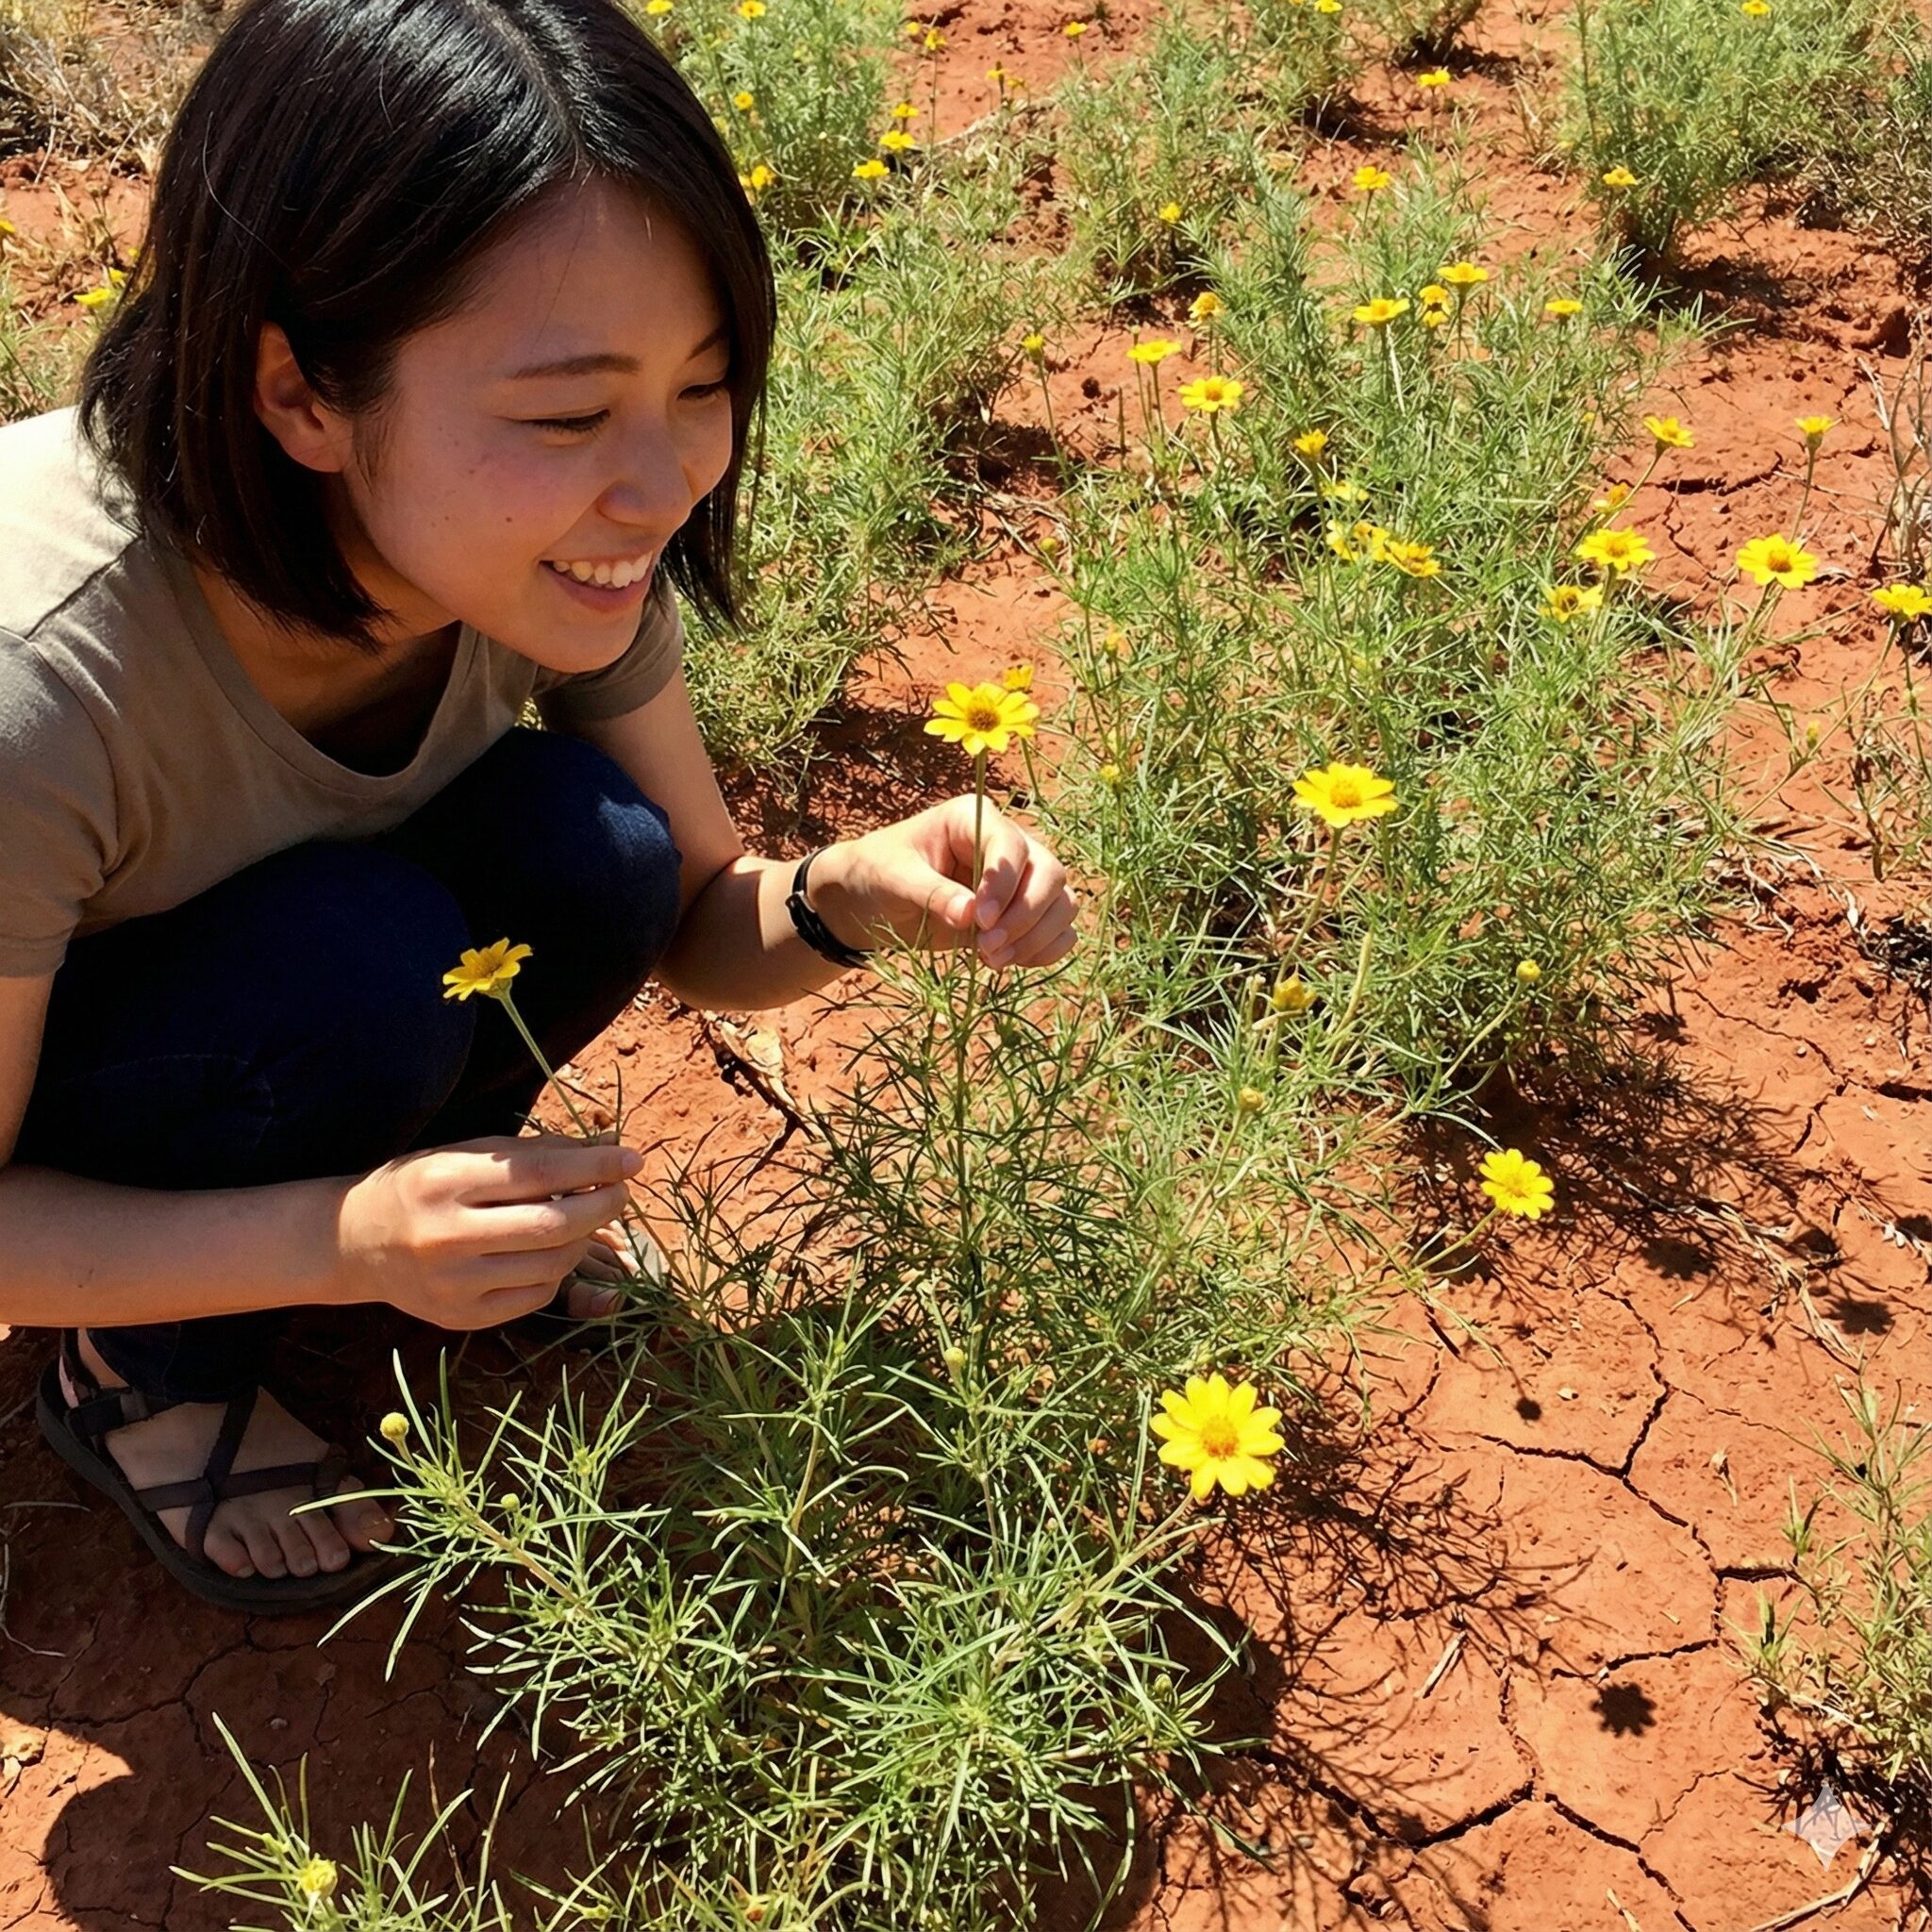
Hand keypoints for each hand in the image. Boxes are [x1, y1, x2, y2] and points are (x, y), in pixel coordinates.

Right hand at [336, 1134, 642, 1328]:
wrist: (356, 1243)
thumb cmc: (420, 1186)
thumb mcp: (463, 1154)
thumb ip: (529, 1154)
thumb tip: (603, 1152)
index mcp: (446, 1182)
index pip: (540, 1173)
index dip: (594, 1167)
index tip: (630, 1160)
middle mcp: (447, 1236)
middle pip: (553, 1225)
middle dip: (602, 1206)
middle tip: (620, 1192)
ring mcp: (454, 1284)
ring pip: (552, 1265)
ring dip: (583, 1239)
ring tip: (582, 1219)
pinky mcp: (462, 1317)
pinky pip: (536, 1296)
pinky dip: (557, 1271)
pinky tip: (549, 1251)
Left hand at [814, 797, 1078, 968]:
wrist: (872, 899)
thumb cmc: (878, 874)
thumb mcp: (894, 879)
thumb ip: (931, 892)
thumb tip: (970, 915)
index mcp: (975, 819)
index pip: (1012, 844)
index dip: (1005, 884)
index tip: (980, 920)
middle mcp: (1007, 845)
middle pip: (1050, 873)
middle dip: (1026, 915)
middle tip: (987, 948)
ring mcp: (1020, 879)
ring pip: (1061, 902)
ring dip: (1036, 936)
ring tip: (992, 960)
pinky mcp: (1021, 913)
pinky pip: (1058, 930)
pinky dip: (1045, 950)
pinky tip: (1010, 961)